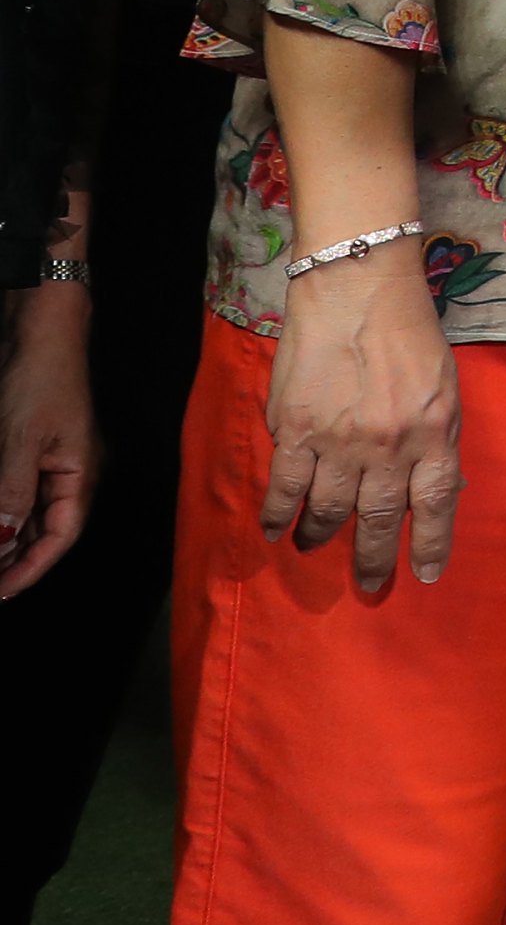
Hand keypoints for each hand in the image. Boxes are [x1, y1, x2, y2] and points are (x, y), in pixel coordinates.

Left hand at [0, 280, 98, 599]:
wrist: (39, 331)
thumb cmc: (38, 380)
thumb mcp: (19, 440)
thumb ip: (11, 494)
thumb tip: (1, 540)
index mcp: (79, 474)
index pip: (60, 536)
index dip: (31, 568)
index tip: (0, 593)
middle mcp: (69, 473)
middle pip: (45, 529)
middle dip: (13, 558)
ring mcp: (49, 460)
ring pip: (27, 512)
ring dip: (5, 535)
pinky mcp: (29, 447)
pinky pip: (16, 491)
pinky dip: (2, 510)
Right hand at [264, 240, 462, 596]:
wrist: (358, 291)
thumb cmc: (409, 336)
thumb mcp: (445, 389)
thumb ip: (436, 439)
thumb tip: (432, 489)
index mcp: (434, 435)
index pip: (436, 506)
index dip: (431, 546)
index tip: (425, 577)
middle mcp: (390, 447)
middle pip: (379, 519)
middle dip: (373, 559)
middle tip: (369, 586)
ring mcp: (340, 441)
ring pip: (329, 509)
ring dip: (321, 535)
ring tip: (314, 546)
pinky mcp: (296, 429)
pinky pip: (285, 486)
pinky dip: (278, 514)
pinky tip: (275, 530)